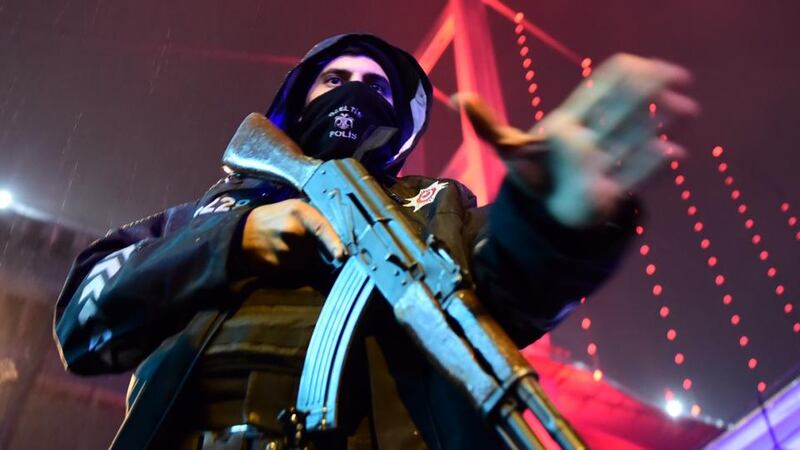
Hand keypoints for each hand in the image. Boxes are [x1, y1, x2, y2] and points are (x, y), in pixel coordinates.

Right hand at [238, 199, 345, 273]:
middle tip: (305, 243)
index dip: (333, 242)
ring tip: (291, 247)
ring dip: (307, 260)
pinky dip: (295, 267)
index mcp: (299, 211)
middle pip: (318, 249)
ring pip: (308, 262)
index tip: (341, 254)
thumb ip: (314, 220)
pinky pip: (296, 270)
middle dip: (319, 251)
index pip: (321, 228)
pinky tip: (284, 255)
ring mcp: (283, 250)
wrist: (242, 232)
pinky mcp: (277, 265)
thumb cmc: (274, 218)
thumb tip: (339, 239)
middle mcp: (292, 230)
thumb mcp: (294, 208)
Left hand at [455, 53, 698, 226]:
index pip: (599, 91)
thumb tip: (456, 98)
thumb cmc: (531, 175)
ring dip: (658, 124)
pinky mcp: (610, 193)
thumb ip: (486, 123)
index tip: (644, 63)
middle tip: (675, 76)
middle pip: (623, 111)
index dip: (622, 76)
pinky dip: (652, 165)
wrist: (541, 216)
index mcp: (571, 122)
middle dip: (648, 94)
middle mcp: (593, 139)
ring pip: (635, 139)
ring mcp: (605, 164)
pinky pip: (635, 177)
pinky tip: (673, 152)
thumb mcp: (507, 147)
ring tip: (685, 109)